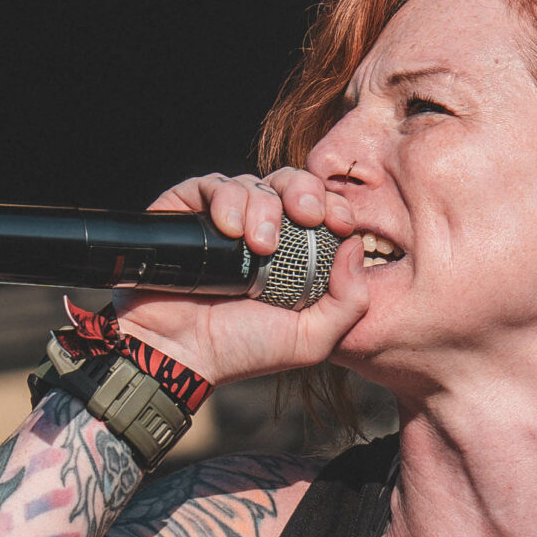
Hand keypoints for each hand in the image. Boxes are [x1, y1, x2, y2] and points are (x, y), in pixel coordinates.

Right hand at [115, 167, 368, 388]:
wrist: (180, 353)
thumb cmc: (242, 350)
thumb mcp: (311, 339)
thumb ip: (349, 301)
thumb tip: (356, 244)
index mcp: (292, 256)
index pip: (320, 211)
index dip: (334, 206)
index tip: (340, 222)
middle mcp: (259, 231)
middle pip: (289, 183)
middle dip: (304, 190)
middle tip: (306, 215)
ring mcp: (223, 220)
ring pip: (253, 183)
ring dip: (263, 206)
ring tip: (258, 246)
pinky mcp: (187, 212)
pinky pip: (211, 184)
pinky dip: (226, 199)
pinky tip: (230, 230)